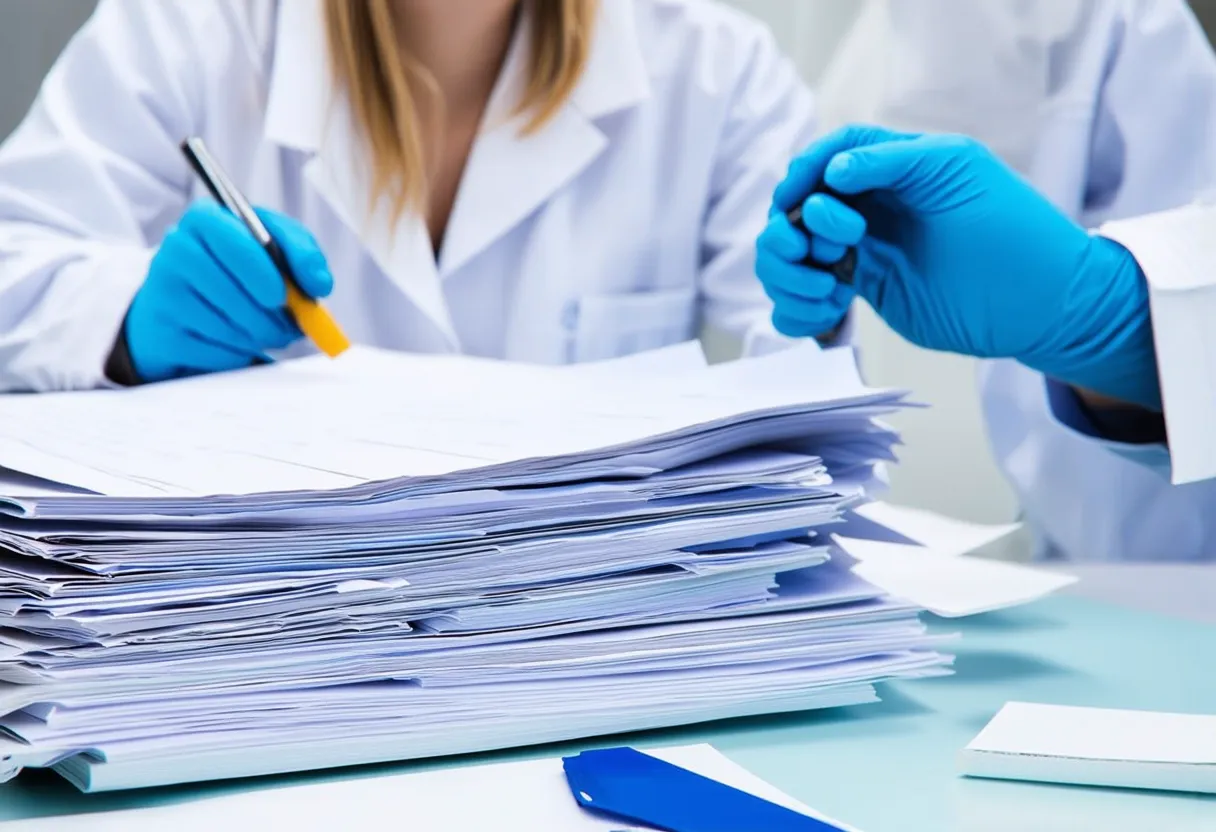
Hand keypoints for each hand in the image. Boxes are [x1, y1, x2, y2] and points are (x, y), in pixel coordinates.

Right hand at [124, 202, 333, 382]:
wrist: (183, 304)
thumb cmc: (237, 269)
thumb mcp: (272, 248)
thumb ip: (302, 254)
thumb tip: (320, 283)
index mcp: (206, 219)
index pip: (237, 240)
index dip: (265, 272)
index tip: (287, 294)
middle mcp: (176, 250)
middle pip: (233, 292)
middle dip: (272, 317)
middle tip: (290, 327)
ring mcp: (163, 292)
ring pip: (228, 327)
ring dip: (259, 337)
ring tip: (264, 331)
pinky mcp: (163, 333)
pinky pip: (216, 353)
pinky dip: (238, 354)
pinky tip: (234, 342)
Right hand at [763, 125, 1160, 411]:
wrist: (1041, 302)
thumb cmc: (1012, 227)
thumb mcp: (953, 169)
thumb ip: (889, 161)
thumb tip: (833, 173)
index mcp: (892, 168)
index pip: (827, 157)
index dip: (803, 172)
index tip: (796, 197)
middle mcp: (871, 207)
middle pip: (796, 209)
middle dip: (789, 230)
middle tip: (822, 251)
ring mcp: (864, 251)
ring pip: (790, 257)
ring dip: (785, 274)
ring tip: (822, 290)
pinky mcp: (866, 293)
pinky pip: (806, 299)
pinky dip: (796, 310)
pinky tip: (826, 312)